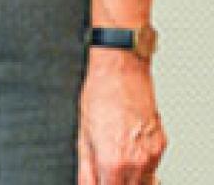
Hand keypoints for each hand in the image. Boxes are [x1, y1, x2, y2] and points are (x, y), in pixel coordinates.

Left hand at [78, 51, 165, 183]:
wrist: (121, 72)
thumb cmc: (99, 96)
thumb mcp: (83, 135)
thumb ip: (86, 168)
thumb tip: (85, 184)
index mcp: (112, 161)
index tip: (98, 181)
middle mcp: (136, 162)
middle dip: (115, 183)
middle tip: (105, 171)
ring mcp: (152, 155)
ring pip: (143, 182)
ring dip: (129, 178)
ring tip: (115, 158)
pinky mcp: (161, 145)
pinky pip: (152, 166)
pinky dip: (141, 164)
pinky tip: (128, 147)